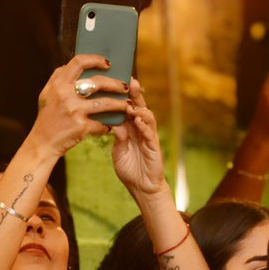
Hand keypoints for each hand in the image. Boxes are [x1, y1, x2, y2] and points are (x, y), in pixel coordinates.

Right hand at [29, 55, 128, 159]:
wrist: (43, 142)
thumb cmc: (47, 116)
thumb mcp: (47, 94)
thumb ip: (58, 78)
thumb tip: (70, 65)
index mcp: (59, 83)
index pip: (79, 62)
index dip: (95, 60)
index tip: (108, 63)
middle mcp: (66, 94)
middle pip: (97, 82)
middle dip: (115, 84)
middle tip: (125, 86)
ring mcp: (74, 110)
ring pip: (105, 103)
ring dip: (119, 104)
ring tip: (127, 105)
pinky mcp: (81, 127)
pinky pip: (101, 124)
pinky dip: (107, 125)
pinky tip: (111, 126)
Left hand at [110, 79, 167, 198]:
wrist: (141, 187)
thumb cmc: (129, 169)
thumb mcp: (118, 151)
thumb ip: (118, 136)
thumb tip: (114, 122)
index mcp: (130, 128)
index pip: (127, 108)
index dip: (123, 96)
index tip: (116, 83)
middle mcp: (140, 129)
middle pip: (139, 107)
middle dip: (135, 94)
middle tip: (129, 81)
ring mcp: (148, 137)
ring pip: (147, 116)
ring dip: (139, 109)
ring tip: (130, 105)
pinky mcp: (154, 146)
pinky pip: (150, 133)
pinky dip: (144, 125)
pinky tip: (138, 121)